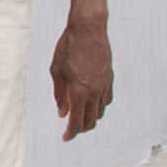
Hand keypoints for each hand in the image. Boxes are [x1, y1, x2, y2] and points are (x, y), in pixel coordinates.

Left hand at [50, 16, 112, 140]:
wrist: (88, 28)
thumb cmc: (68, 47)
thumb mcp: (56, 70)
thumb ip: (60, 94)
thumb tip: (62, 112)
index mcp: (79, 91)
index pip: (77, 121)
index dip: (71, 133)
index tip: (65, 137)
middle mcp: (94, 91)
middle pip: (91, 121)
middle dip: (81, 128)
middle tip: (71, 127)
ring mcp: (104, 85)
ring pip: (100, 111)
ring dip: (90, 117)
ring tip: (79, 114)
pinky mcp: (109, 77)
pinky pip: (106, 99)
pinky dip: (98, 105)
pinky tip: (90, 101)